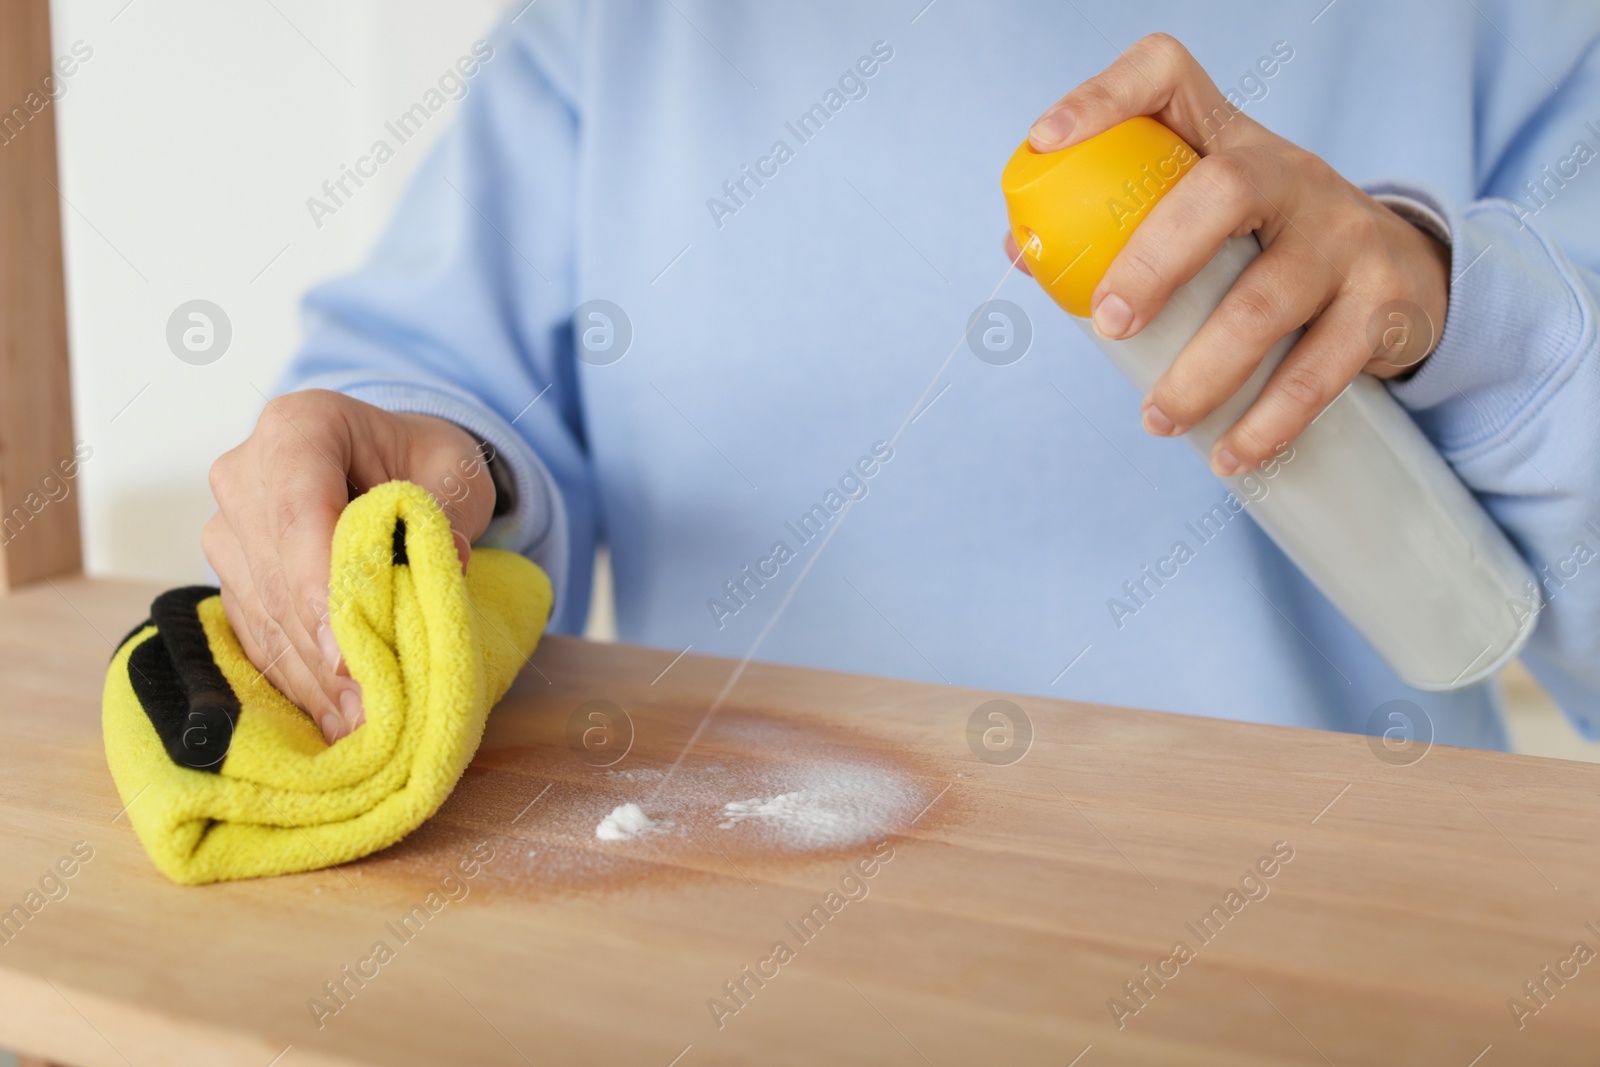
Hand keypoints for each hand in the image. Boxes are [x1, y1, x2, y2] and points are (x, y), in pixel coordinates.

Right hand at [203, 391, 495, 743]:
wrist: (385, 456)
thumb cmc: (420, 457)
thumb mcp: (454, 467)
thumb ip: (447, 511)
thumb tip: (445, 565)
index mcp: (297, 428)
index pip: (299, 513)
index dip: (320, 587)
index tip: (346, 654)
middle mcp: (245, 475)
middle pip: (277, 572)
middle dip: (324, 648)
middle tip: (372, 709)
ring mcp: (230, 528)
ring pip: (264, 611)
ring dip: (312, 676)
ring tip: (360, 726)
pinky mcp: (234, 574)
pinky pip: (258, 632)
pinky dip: (298, 678)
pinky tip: (334, 720)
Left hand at [1004, 33, 1449, 475]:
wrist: (1406, 274)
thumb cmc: (1267, 244)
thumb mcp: (1203, 216)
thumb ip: (1119, 225)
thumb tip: (1024, 250)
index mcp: (1229, 140)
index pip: (1167, 75)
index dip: (1104, 97)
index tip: (1045, 142)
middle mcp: (1292, 174)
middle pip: (1224, 191)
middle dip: (1154, 261)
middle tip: (1106, 324)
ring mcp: (1345, 235)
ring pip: (1267, 302)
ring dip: (1202, 374)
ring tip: (1155, 420)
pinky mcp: (1385, 303)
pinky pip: (1321, 370)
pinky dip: (1268, 422)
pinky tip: (1229, 454)